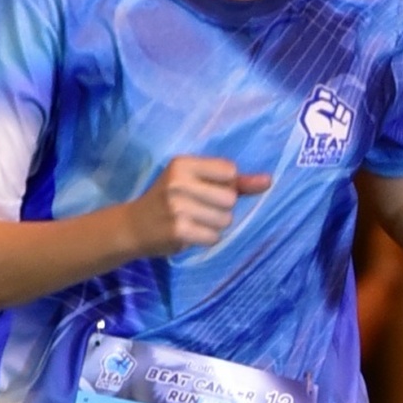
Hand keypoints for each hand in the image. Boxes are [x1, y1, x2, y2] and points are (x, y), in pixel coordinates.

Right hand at [136, 153, 271, 256]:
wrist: (133, 226)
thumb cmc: (168, 200)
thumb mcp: (195, 182)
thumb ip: (235, 181)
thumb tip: (269, 181)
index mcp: (182, 163)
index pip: (230, 171)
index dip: (225, 184)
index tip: (204, 190)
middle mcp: (179, 182)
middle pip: (230, 197)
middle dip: (221, 207)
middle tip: (196, 208)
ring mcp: (178, 207)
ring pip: (225, 219)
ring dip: (214, 225)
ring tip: (193, 221)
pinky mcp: (179, 230)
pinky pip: (214, 237)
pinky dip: (206, 238)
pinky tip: (190, 233)